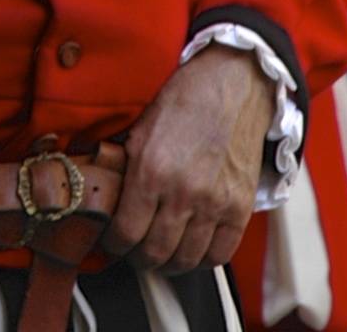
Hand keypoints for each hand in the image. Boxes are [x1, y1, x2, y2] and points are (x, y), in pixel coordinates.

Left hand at [101, 45, 275, 274]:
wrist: (232, 83)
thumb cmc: (185, 101)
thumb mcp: (139, 130)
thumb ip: (125, 170)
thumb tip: (105, 200)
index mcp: (150, 171)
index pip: (125, 233)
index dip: (114, 245)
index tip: (114, 242)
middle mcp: (183, 192)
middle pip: (155, 254)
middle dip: (139, 258)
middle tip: (136, 250)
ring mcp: (215, 202)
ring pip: (187, 260)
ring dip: (170, 263)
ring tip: (163, 252)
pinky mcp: (240, 205)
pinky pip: (220, 253)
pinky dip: (203, 258)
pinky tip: (193, 248)